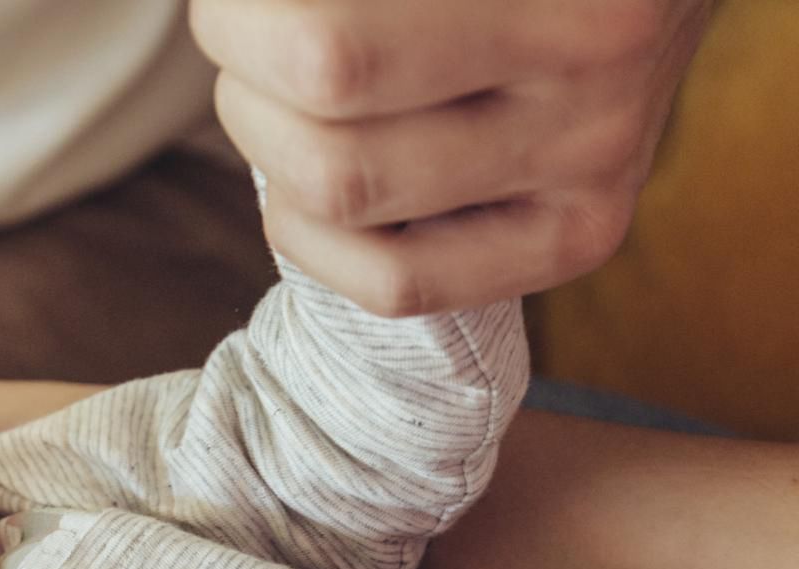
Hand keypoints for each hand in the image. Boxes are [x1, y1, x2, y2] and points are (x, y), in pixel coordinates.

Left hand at [191, 0, 711, 313]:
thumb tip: (232, 13)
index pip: (327, 51)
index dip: (240, 21)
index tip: (230, 2)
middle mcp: (596, 59)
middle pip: (327, 100)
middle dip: (244, 66)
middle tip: (247, 34)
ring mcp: (597, 164)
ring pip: (342, 194)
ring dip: (266, 143)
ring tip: (282, 97)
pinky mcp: (580, 237)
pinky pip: (397, 282)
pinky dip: (311, 239)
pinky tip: (305, 186)